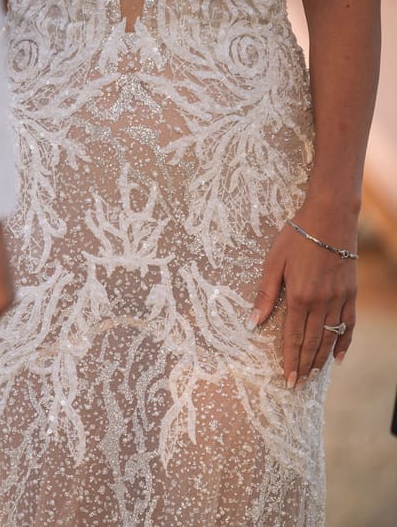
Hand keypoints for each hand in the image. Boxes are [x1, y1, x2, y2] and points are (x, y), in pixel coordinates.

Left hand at [249, 202, 357, 388]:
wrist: (330, 217)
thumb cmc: (297, 237)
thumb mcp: (273, 263)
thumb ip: (265, 294)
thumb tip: (252, 322)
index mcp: (299, 297)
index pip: (293, 337)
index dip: (290, 360)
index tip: (287, 379)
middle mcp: (322, 302)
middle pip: (312, 342)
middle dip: (304, 366)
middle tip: (298, 386)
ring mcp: (339, 299)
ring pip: (330, 337)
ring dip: (321, 359)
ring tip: (313, 376)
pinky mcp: (351, 293)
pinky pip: (349, 324)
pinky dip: (344, 342)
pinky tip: (339, 357)